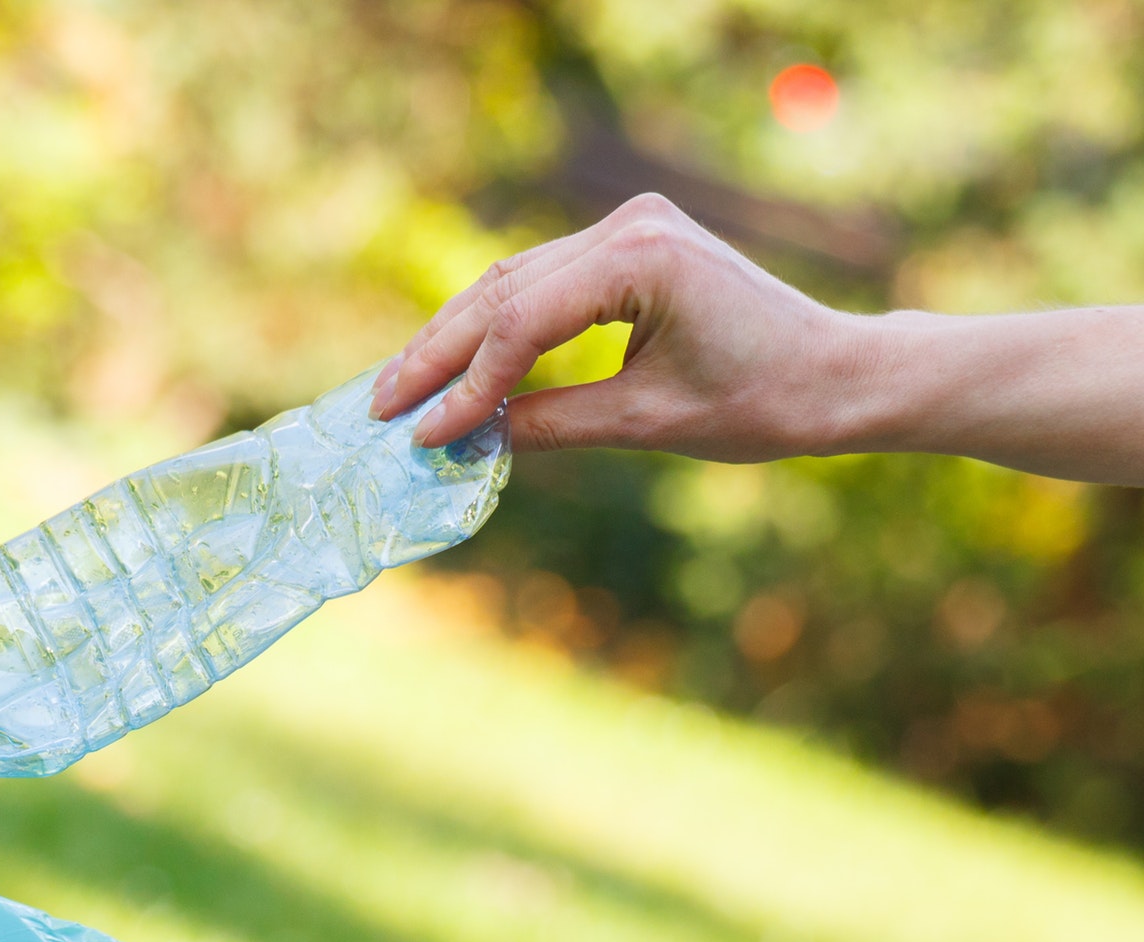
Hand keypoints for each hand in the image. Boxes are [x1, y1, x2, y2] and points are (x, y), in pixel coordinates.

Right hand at [368, 194, 864, 460]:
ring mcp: (626, 226)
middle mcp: (629, 225)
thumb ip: (550, 424)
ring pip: (511, 283)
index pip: (523, 322)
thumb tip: (466, 440)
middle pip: (503, 290)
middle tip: (382, 406)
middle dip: (438, 353)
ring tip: (401, 389)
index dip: (466, 384)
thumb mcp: (646, 422)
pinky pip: (541, 284)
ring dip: (454, 338)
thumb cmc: (761, 402)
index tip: (424, 434)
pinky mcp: (627, 243)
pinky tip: (454, 365)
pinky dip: (495, 328)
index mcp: (642, 257)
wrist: (835, 374)